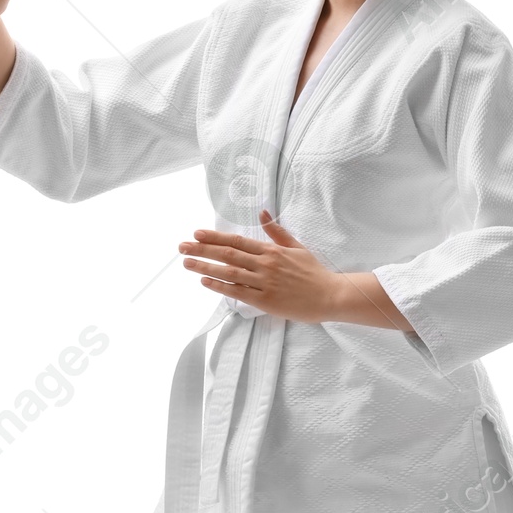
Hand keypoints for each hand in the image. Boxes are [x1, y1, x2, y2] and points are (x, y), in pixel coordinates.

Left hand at [180, 211, 412, 332]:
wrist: (330, 295)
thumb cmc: (314, 272)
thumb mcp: (297, 246)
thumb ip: (277, 232)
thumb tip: (263, 212)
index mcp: (271, 250)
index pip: (237, 240)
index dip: (215, 236)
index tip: (196, 233)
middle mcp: (265, 264)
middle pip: (227, 254)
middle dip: (202, 249)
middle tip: (182, 246)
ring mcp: (264, 282)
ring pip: (229, 271)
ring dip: (205, 266)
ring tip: (187, 263)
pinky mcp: (266, 300)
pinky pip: (238, 291)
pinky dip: (220, 285)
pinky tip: (205, 281)